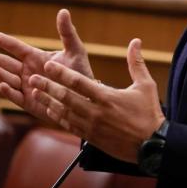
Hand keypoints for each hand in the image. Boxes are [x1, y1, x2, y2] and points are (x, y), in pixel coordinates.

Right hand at [0, 9, 94, 122]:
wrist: (85, 99)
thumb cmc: (80, 73)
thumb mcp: (75, 51)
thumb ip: (67, 33)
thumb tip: (64, 11)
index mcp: (35, 57)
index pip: (16, 48)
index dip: (4, 41)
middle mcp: (28, 72)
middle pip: (9, 64)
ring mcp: (27, 87)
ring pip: (9, 80)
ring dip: (1, 74)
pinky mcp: (29, 103)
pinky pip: (16, 97)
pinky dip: (9, 92)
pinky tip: (3, 86)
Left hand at [28, 38, 164, 161]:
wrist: (153, 146)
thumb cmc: (150, 114)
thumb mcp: (146, 86)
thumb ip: (136, 63)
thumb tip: (135, 41)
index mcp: (107, 97)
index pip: (79, 83)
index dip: (61, 73)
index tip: (48, 65)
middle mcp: (96, 112)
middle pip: (66, 97)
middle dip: (48, 87)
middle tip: (33, 78)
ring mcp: (92, 126)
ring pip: (64, 112)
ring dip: (48, 102)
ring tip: (34, 93)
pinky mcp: (91, 138)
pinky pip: (69, 126)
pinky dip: (58, 117)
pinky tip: (49, 110)